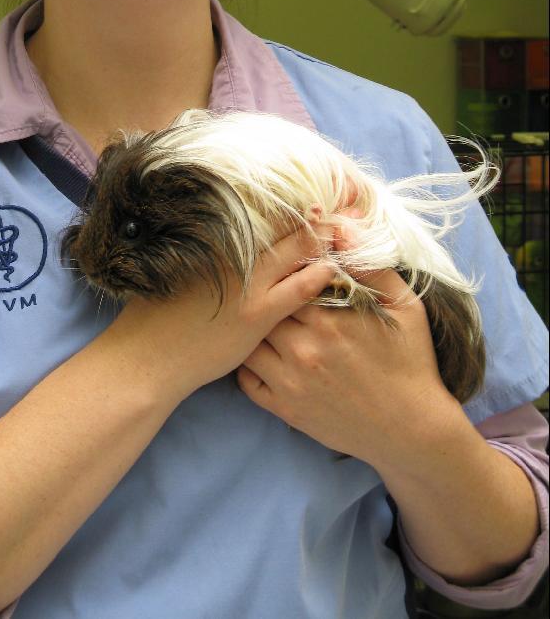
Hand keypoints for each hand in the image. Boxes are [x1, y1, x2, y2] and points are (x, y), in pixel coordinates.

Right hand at [106, 227, 338, 401]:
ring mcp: (247, 286)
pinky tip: (334, 267)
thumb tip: (205, 236)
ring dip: (319, 240)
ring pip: (294, 253)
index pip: (257, 215)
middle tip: (335, 206)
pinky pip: (299, 289)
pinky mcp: (258, 314)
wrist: (149, 356)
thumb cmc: (152, 316)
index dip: (285, 206)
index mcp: (213, 243)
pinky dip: (319, 275)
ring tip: (341, 230)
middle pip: (280, 228)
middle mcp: (232, 257)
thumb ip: (196, 253)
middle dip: (309, 218)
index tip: (307, 198)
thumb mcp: (168, 270)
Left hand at [237, 264, 454, 466]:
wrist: (414, 431)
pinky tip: (265, 355)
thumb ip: (370, 266)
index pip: (288, 280)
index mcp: (328, 320)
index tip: (293, 273)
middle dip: (269, 300)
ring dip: (256, 331)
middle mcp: (302, 350)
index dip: (288, 273)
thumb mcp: (404, 307)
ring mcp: (290, 382)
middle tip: (275, 297)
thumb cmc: (412, 362)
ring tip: (267, 324)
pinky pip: (246, 381)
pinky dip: (248, 366)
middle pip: (264, 310)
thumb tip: (343, 228)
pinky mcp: (285, 409)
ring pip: (250, 342)